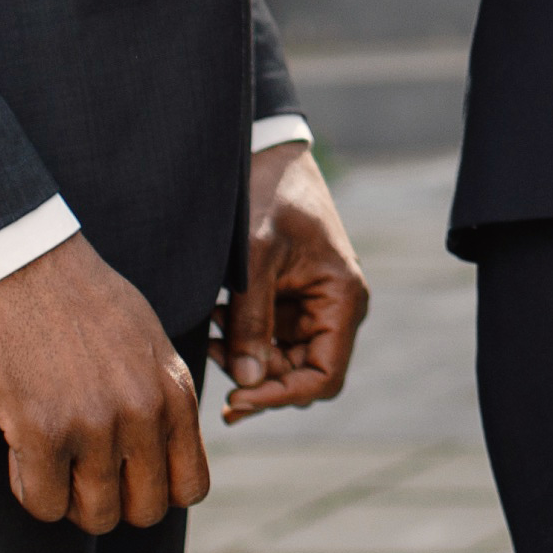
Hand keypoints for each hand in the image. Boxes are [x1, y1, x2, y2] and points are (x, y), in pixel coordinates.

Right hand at [0, 232, 210, 531]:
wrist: (26, 262)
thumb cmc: (84, 298)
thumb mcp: (150, 343)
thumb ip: (163, 396)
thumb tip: (164, 449)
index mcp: (175, 393)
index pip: (190, 487)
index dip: (156, 492)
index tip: (127, 475)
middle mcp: (144, 415)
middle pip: (144, 512)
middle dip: (113, 503)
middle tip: (82, 474)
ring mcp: (94, 426)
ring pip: (95, 517)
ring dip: (70, 502)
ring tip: (52, 464)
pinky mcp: (41, 431)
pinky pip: (42, 504)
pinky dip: (30, 492)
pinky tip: (22, 457)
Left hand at [220, 138, 369, 424]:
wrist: (266, 153)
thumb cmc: (268, 196)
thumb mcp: (255, 259)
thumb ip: (251, 323)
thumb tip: (247, 383)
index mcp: (342, 299)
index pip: (322, 377)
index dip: (280, 396)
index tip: (235, 399)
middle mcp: (335, 308)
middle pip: (301, 375)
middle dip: (257, 378)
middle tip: (212, 361)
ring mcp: (314, 305)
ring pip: (282, 361)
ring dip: (245, 358)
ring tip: (210, 334)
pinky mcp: (291, 299)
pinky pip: (269, 338)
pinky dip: (241, 338)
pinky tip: (215, 320)